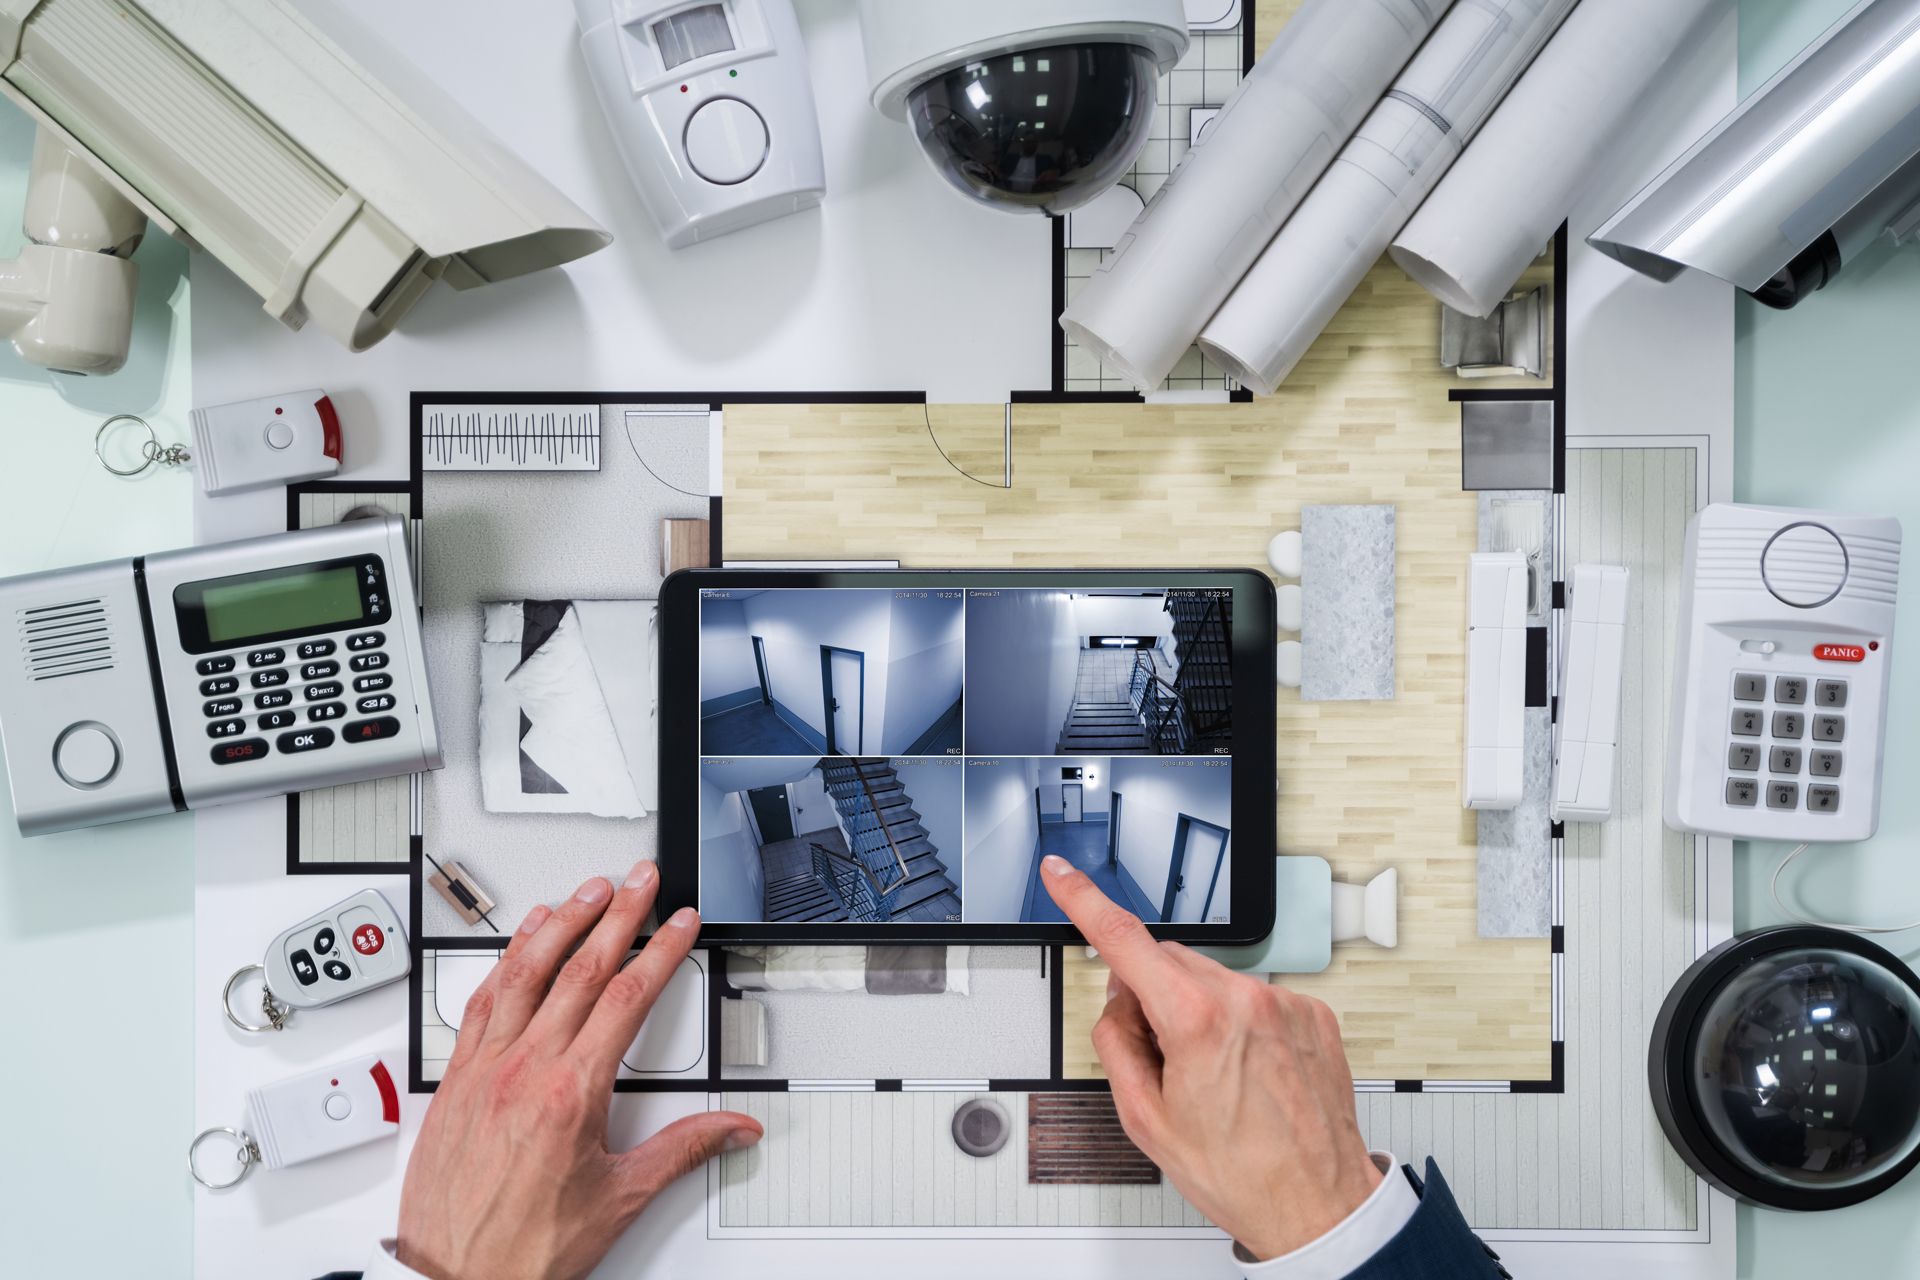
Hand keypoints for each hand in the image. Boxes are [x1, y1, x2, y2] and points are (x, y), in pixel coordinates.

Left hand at [396, 862, 761, 1279]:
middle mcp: (524, 1071)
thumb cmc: (524, 1250)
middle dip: (617, 917)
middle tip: (640, 880)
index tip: (679, 922)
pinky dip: (505, 964)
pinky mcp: (456, 1081)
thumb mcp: (620, 1200)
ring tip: (586, 892)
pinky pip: (481, 1004)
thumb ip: (682, 1151)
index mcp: (571, 1094)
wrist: (452, 1279)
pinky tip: (521, 942)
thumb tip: (732, 1129)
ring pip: (524, 975)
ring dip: (559, 924)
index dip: (659, 951)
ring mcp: (484, 1070)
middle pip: (579, 971)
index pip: (626, 999)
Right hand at [1040, 855, 1378, 1262]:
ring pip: (1214, 978)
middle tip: (1161, 1056)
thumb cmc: (1241, 1173)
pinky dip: (1241, 1021)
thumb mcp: (1145, 1118)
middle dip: (1151, 994)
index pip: (1123, 940)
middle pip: (1169, 962)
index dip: (1083, 900)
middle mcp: (1245, 999)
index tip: (1063, 876)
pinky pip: (1256, 996)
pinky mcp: (1313, 1013)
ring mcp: (1285, 1003)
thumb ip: (1117, 1043)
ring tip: (1215, 1076)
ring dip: (1199, 1009)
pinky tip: (1248, 1070)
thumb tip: (1119, 1006)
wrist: (1316, 1204)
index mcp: (1196, 1021)